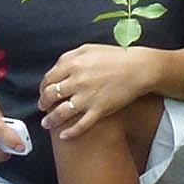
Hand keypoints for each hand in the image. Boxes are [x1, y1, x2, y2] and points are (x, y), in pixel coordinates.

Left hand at [39, 44, 162, 139]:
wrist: (139, 68)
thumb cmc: (116, 56)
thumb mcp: (89, 48)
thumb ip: (70, 57)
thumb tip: (56, 69)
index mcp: (73, 64)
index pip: (48, 79)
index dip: (43, 87)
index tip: (44, 92)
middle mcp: (77, 81)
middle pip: (50, 96)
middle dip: (43, 103)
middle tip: (43, 107)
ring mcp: (87, 97)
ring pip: (60, 113)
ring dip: (50, 120)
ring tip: (46, 124)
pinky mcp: (99, 110)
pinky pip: (80, 126)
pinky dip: (70, 132)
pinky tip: (64, 136)